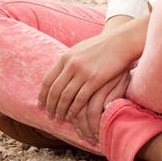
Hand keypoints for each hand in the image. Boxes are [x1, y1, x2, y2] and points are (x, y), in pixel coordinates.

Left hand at [38, 14, 148, 142]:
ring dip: (60, 110)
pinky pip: (80, 99)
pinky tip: (72, 115)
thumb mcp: (80, 50)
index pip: (48, 80)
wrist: (121, 42)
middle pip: (54, 91)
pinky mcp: (95, 79)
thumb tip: (58, 73)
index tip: (40, 105)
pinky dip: (74, 109)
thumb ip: (68, 61)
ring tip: (59, 118)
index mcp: (65, 57)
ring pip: (65, 97)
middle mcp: (71, 64)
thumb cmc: (102, 46)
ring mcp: (82, 72)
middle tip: (49, 116)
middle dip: (50, 106)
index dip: (43, 95)